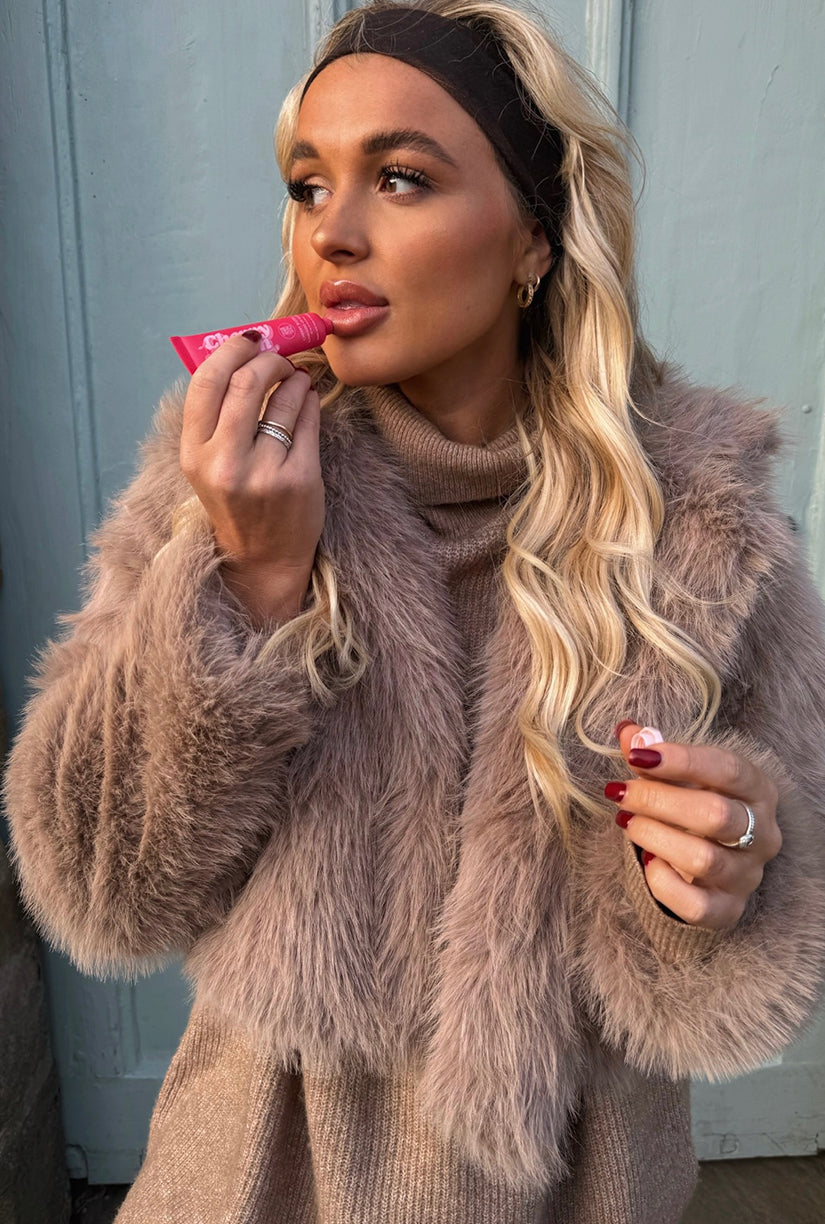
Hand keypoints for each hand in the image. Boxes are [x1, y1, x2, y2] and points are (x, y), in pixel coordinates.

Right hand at [179, 331, 323, 623]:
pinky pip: (307, 421)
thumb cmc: (237, 503)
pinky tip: (307, 398)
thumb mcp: (209, 464)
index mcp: (194, 455)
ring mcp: (264, 472)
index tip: (248, 340)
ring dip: (294, 377)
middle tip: (279, 356)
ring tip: (297, 377)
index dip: (230, 350)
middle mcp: (225, 463)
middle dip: (268, 358)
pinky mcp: (300, 479)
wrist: (262, 558)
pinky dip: (309, 399)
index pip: (205, 382)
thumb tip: (241, 354)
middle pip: (246, 382)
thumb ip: (217, 417)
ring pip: (283, 398)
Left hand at [606, 721, 782, 929]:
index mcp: (758, 790)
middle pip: (714, 814)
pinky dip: (663, 882)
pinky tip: (646, 861)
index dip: (681, 760)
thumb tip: (628, 732)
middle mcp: (763, 834)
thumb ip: (654, 752)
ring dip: (654, 836)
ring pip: (703, 858)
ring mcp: (747, 875)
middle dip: (658, 800)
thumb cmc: (695, 806)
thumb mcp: (680, 775)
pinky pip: (695, 904)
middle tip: (620, 791)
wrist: (711, 863)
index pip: (728, 769)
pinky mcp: (727, 910)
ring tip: (626, 822)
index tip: (635, 755)